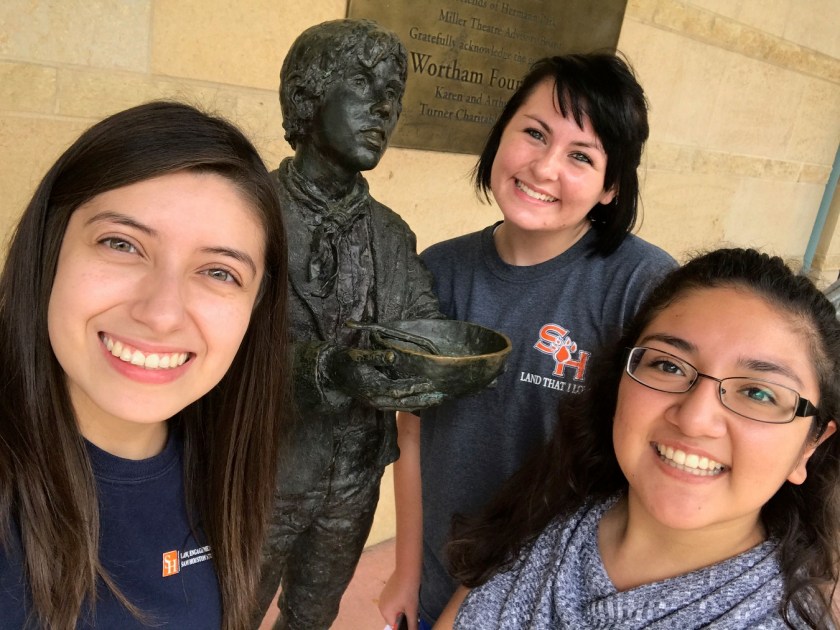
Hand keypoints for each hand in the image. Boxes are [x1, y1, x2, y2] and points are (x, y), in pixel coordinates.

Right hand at [324, 346, 444, 410]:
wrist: (332, 374)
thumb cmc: (346, 361)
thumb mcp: (358, 356)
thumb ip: (377, 357)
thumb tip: (394, 356)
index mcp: (373, 387)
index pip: (397, 389)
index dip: (414, 386)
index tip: (429, 382)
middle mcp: (376, 399)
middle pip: (403, 402)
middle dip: (423, 399)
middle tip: (441, 396)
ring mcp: (377, 403)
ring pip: (402, 406)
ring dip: (420, 404)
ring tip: (437, 400)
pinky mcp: (378, 403)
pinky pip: (398, 407)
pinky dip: (412, 404)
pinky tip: (423, 401)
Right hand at [379, 569, 418, 629]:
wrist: (407, 572)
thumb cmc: (409, 592)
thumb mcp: (412, 610)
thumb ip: (412, 625)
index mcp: (385, 612)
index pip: (393, 626)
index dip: (403, 625)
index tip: (410, 618)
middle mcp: (381, 606)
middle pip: (392, 618)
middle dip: (402, 617)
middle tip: (411, 610)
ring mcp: (382, 598)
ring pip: (392, 610)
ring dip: (400, 610)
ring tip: (409, 603)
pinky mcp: (385, 592)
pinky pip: (391, 603)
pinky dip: (398, 603)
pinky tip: (406, 597)